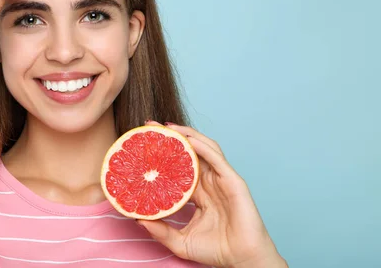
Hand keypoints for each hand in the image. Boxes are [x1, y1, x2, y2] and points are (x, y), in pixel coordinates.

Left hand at [138, 121, 286, 267]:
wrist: (242, 260)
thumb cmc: (216, 251)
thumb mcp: (180, 241)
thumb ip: (160, 231)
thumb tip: (138, 220)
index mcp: (198, 192)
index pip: (178, 166)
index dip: (163, 154)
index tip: (142, 144)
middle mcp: (209, 182)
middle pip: (189, 151)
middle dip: (171, 136)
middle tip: (150, 126)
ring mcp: (221, 179)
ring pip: (204, 148)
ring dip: (187, 135)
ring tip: (167, 127)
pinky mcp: (233, 181)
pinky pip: (217, 159)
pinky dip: (202, 147)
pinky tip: (189, 140)